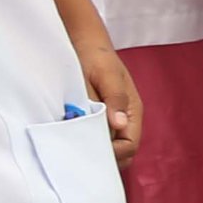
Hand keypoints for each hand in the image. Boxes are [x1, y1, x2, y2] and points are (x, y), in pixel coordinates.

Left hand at [76, 26, 144, 161]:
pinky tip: (71, 140)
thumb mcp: (107, 75)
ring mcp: (111, 121)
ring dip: (94, 151)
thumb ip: (114, 99)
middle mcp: (124, 120)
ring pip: (110, 149)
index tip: (88, 152)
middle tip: (79, 154)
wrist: (83, 44)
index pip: (129, 146)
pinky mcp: (97, 120)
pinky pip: (96, 139)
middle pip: (122, 153)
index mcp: (131, 112)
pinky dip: (86, 143)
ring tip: (74, 147)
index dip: (112, 154)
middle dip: (105, 158)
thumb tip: (119, 124)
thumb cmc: (97, 57)